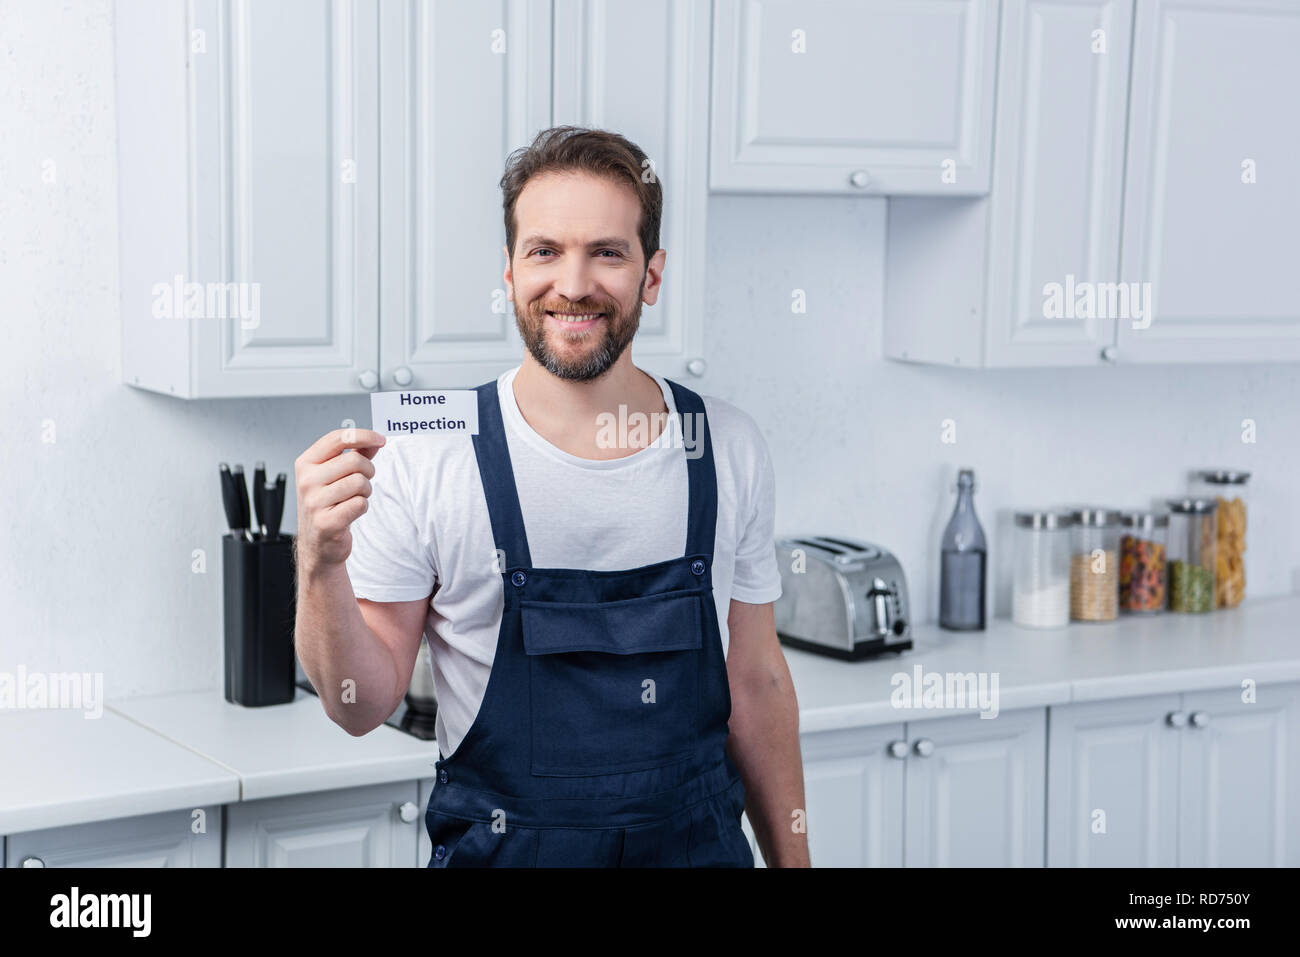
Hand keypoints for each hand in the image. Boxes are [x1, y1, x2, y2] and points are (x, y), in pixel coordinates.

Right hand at [294, 428, 385, 571]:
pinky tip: (350, 512)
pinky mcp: (326, 522)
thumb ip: (355, 455)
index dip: (363, 436)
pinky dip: (363, 507)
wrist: (318, 544)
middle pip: (355, 461)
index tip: (380, 440)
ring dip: (365, 491)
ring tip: (353, 499)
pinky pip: (360, 504)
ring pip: (360, 482)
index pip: (337, 438)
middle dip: (368, 471)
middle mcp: (306, 481)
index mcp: (306, 463)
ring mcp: (314, 502)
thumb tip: (374, 441)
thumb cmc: (327, 506)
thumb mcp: (335, 476)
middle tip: (363, 482)